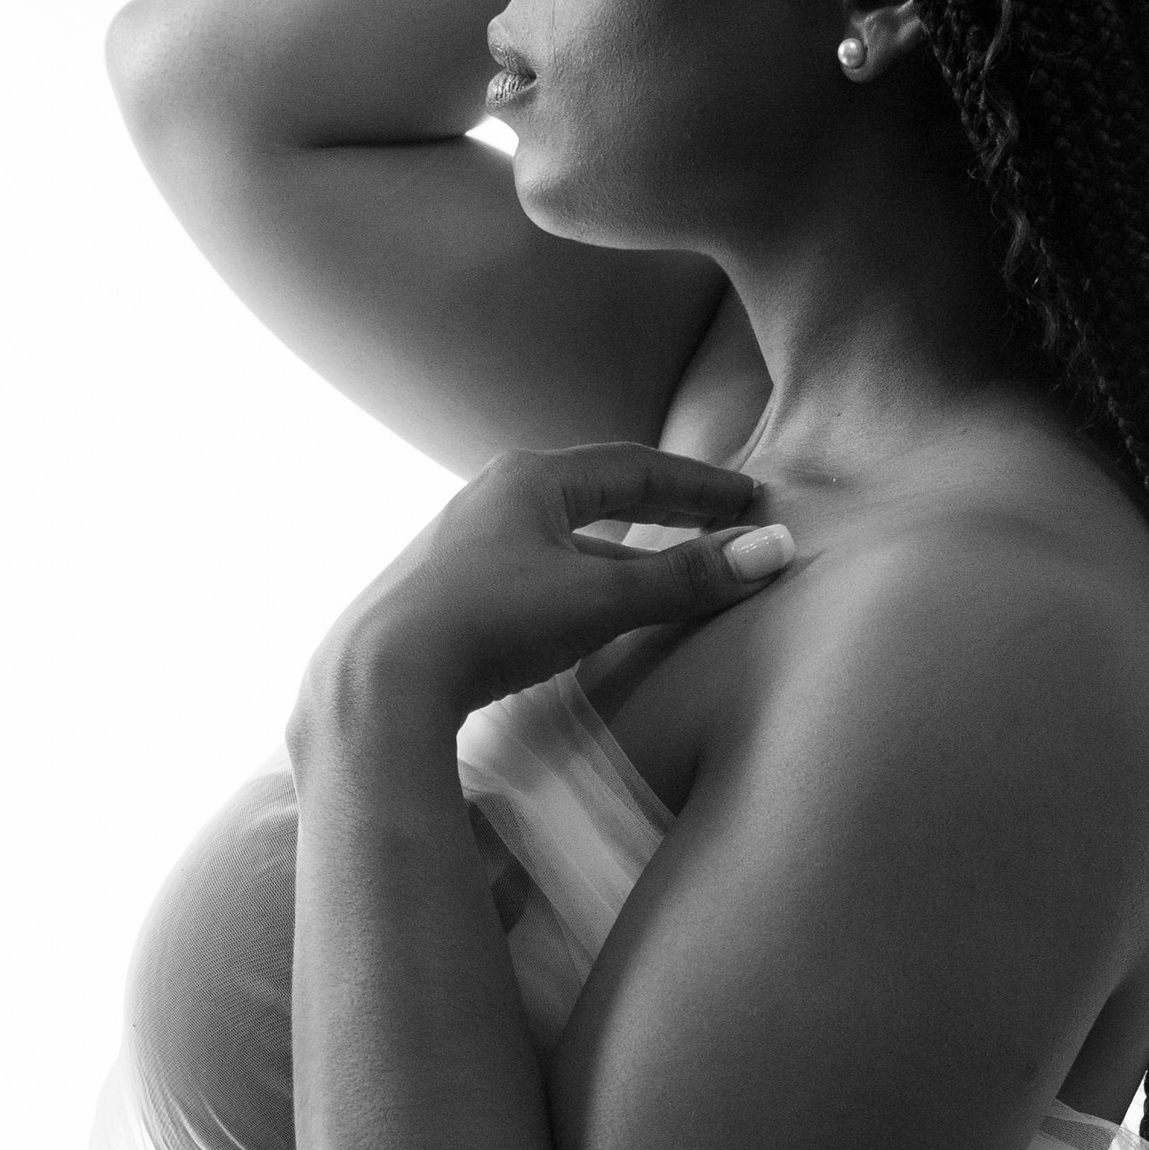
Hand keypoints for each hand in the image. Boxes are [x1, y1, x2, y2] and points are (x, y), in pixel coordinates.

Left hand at [292, 444, 796, 742]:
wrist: (375, 681)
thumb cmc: (486, 624)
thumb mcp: (598, 600)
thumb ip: (685, 580)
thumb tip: (773, 552)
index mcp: (531, 478)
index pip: (638, 468)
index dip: (702, 485)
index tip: (750, 498)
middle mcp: (493, 497)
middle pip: (598, 496)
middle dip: (665, 512)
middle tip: (719, 524)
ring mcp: (464, 545)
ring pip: (562, 539)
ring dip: (620, 555)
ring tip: (665, 577)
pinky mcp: (446, 592)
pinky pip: (533, 574)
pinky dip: (578, 584)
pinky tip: (584, 617)